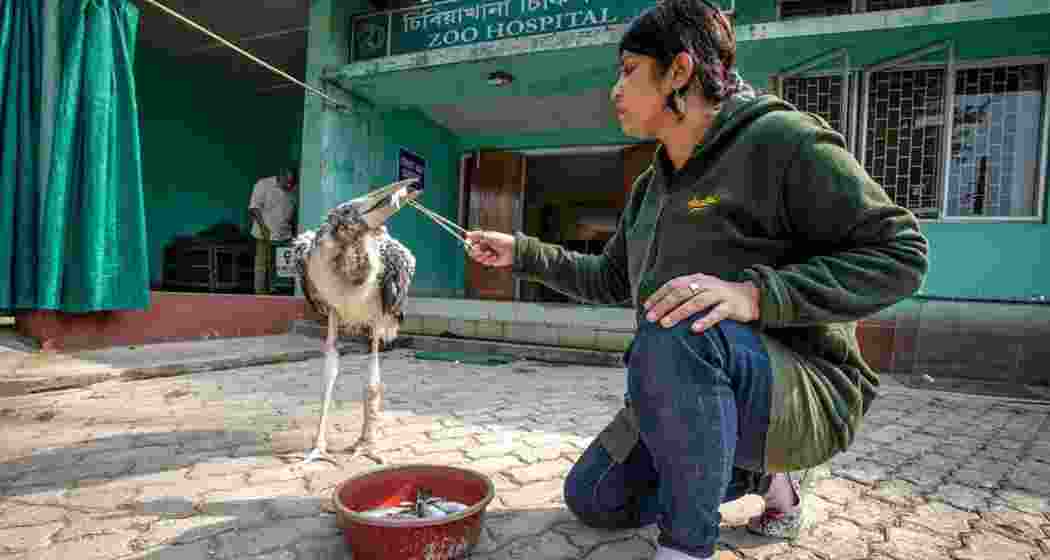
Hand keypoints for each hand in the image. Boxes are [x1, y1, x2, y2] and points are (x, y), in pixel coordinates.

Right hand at [465, 230, 513, 267]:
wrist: (513, 250)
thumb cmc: (503, 240)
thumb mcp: (489, 236)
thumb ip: (477, 235)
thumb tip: (467, 233)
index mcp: (483, 240)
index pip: (471, 242)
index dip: (468, 243)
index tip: (467, 244)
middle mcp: (484, 247)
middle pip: (472, 251)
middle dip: (474, 251)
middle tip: (478, 250)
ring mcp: (487, 255)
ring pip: (477, 258)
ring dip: (482, 256)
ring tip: (489, 253)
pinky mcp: (490, 262)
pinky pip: (484, 263)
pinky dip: (488, 260)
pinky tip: (493, 257)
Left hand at [643, 273, 759, 332]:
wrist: (750, 296)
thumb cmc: (720, 296)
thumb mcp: (702, 290)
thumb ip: (686, 294)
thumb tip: (661, 307)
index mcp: (697, 279)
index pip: (673, 284)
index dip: (658, 295)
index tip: (646, 307)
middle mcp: (706, 284)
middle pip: (681, 292)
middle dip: (664, 305)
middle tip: (651, 318)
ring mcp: (719, 294)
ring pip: (696, 302)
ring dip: (679, 313)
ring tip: (666, 323)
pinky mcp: (731, 306)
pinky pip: (717, 313)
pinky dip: (705, 320)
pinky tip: (694, 328)